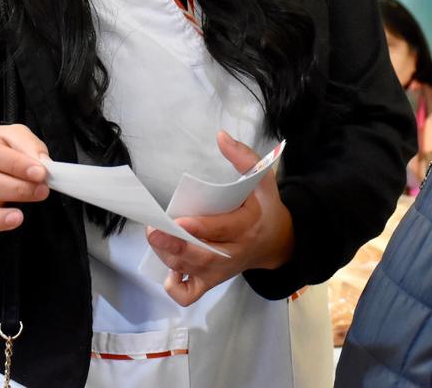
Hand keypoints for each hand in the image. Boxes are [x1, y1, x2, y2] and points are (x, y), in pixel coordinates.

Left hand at [146, 131, 293, 305]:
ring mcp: (221, 271)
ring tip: (155, 236)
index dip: (200, 228)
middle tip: (153, 231)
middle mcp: (234, 253)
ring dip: (169, 256)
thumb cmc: (264, 207)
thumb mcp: (263, 179)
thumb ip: (244, 157)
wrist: (277, 242)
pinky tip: (170, 269)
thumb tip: (220, 136)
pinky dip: (175, 286)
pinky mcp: (211, 282)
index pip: (223, 230)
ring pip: (192, 271)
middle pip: (203, 256)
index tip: (179, 220)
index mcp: (248, 226)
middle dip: (175, 245)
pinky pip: (189, 294)